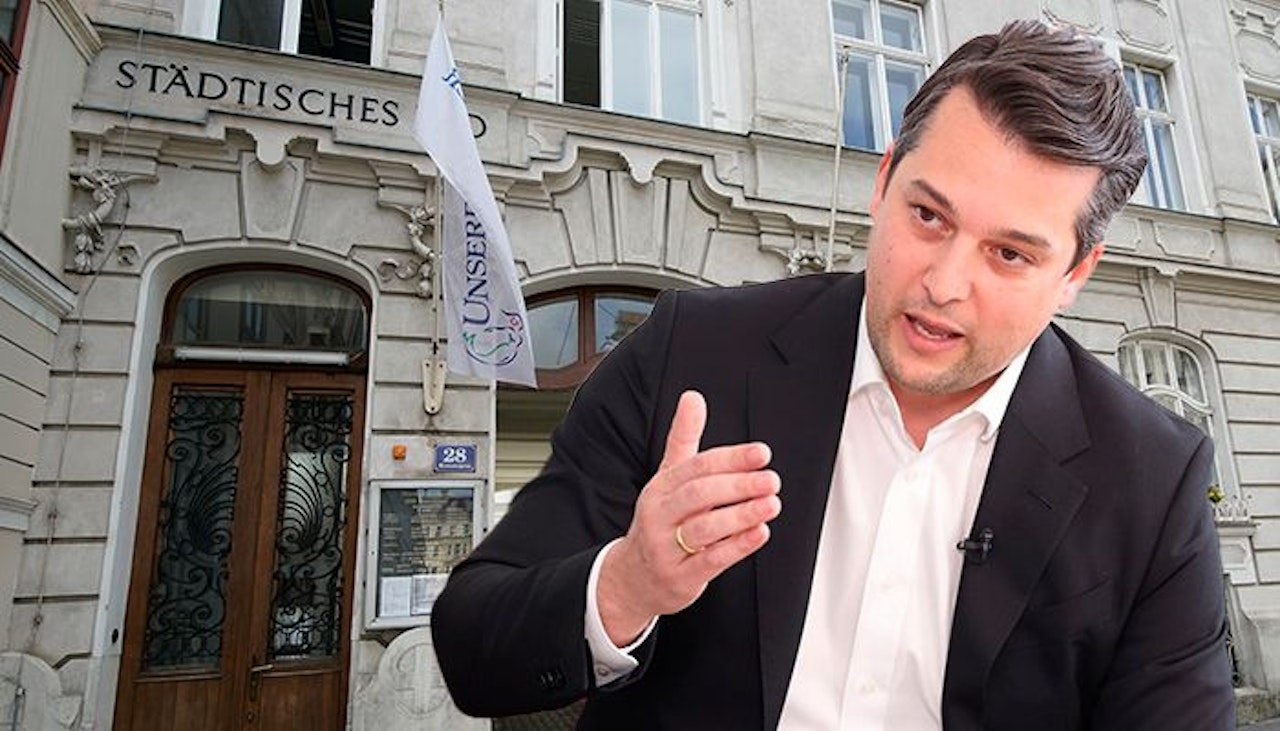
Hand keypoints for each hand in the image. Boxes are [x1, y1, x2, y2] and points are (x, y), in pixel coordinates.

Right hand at [598, 390, 781, 645]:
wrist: (632, 577)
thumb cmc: (659, 522)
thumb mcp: (668, 479)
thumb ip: (683, 439)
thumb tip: (693, 398)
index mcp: (660, 487)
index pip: (697, 466)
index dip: (732, 458)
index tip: (762, 453)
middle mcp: (660, 515)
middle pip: (699, 494)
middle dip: (738, 484)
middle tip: (771, 480)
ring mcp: (666, 547)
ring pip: (704, 527)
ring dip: (741, 514)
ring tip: (771, 504)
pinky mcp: (679, 577)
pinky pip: (709, 561)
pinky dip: (737, 546)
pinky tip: (760, 533)